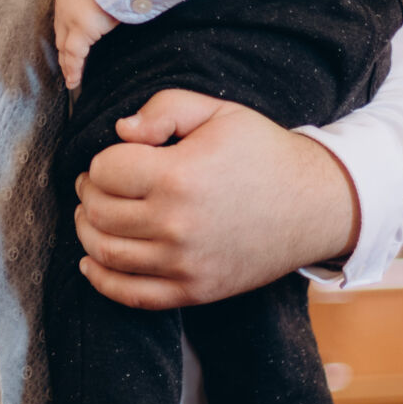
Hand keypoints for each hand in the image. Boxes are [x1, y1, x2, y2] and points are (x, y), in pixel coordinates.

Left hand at [54, 0, 118, 89]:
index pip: (66, 15)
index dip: (67, 31)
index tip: (69, 44)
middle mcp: (66, 3)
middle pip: (61, 33)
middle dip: (63, 50)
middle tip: (66, 65)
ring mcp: (72, 17)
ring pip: (66, 47)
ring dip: (68, 64)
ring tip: (71, 79)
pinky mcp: (82, 30)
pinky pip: (75, 56)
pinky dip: (74, 70)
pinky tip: (74, 82)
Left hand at [74, 90, 360, 308]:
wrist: (314, 205)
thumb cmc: (263, 152)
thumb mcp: (217, 112)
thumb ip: (164, 108)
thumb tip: (120, 131)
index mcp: (180, 176)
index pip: (106, 170)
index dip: (102, 160)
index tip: (114, 157)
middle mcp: (177, 225)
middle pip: (100, 212)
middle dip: (89, 194)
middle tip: (95, 183)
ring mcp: (185, 264)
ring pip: (107, 253)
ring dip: (87, 231)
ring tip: (93, 214)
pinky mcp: (194, 291)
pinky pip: (131, 295)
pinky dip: (102, 281)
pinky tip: (90, 263)